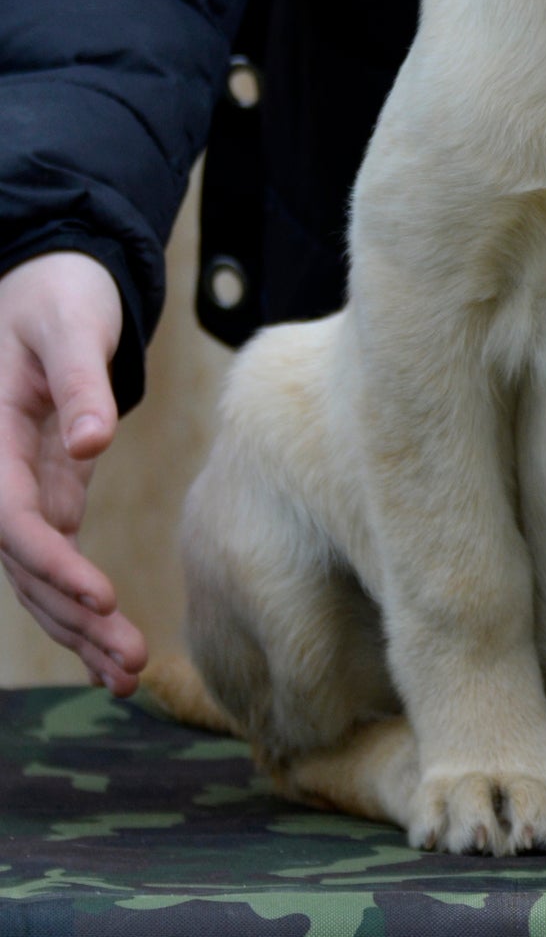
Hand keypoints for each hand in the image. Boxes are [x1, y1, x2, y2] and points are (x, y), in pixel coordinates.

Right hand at [0, 252, 146, 692]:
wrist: (51, 276)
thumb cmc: (59, 292)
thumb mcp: (71, 323)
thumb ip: (78, 381)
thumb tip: (90, 443)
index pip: (11, 517)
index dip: (51, 564)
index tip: (102, 598)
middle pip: (25, 562)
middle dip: (73, 616)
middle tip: (129, 661)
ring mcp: (19, 484)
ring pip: (38, 572)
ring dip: (78, 625)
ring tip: (129, 674)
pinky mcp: (47, 486)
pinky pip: (57, 554)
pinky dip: (83, 599)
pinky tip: (113, 643)